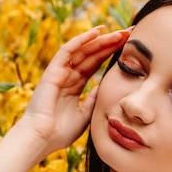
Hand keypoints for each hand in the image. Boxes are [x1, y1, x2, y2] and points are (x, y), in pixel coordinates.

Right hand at [0, 26, 131, 171]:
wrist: (41, 139)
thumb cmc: (59, 133)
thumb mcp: (84, 115)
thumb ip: (93, 99)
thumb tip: (104, 88)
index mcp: (74, 86)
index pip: (95, 65)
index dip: (111, 54)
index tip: (129, 47)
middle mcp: (67, 76)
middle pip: (92, 54)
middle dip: (111, 43)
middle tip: (130, 33)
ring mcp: (59, 72)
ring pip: (83, 50)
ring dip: (102, 40)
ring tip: (120, 32)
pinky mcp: (52, 71)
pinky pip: (68, 50)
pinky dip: (82, 40)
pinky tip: (98, 32)